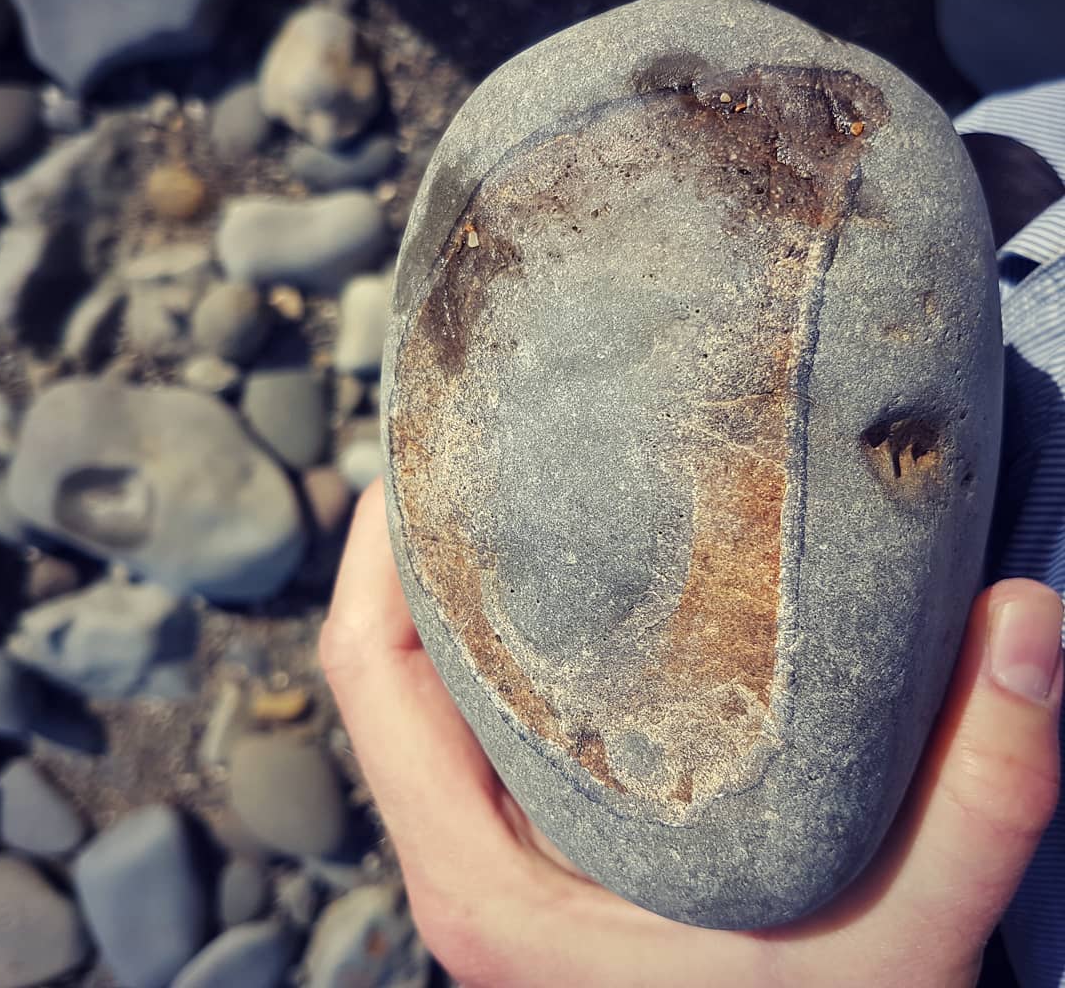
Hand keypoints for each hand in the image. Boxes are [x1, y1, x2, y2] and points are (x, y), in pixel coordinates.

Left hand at [321, 482, 1062, 987]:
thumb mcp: (903, 946)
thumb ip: (979, 796)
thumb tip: (1028, 620)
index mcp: (486, 884)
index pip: (374, 675)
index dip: (375, 552)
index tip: (413, 450)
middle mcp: (467, 860)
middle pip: (393, 665)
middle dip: (421, 544)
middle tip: (475, 437)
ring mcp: (496, 854)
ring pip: (435, 690)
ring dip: (462, 587)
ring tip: (518, 481)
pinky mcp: (537, 848)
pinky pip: (482, 717)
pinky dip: (505, 637)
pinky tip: (572, 577)